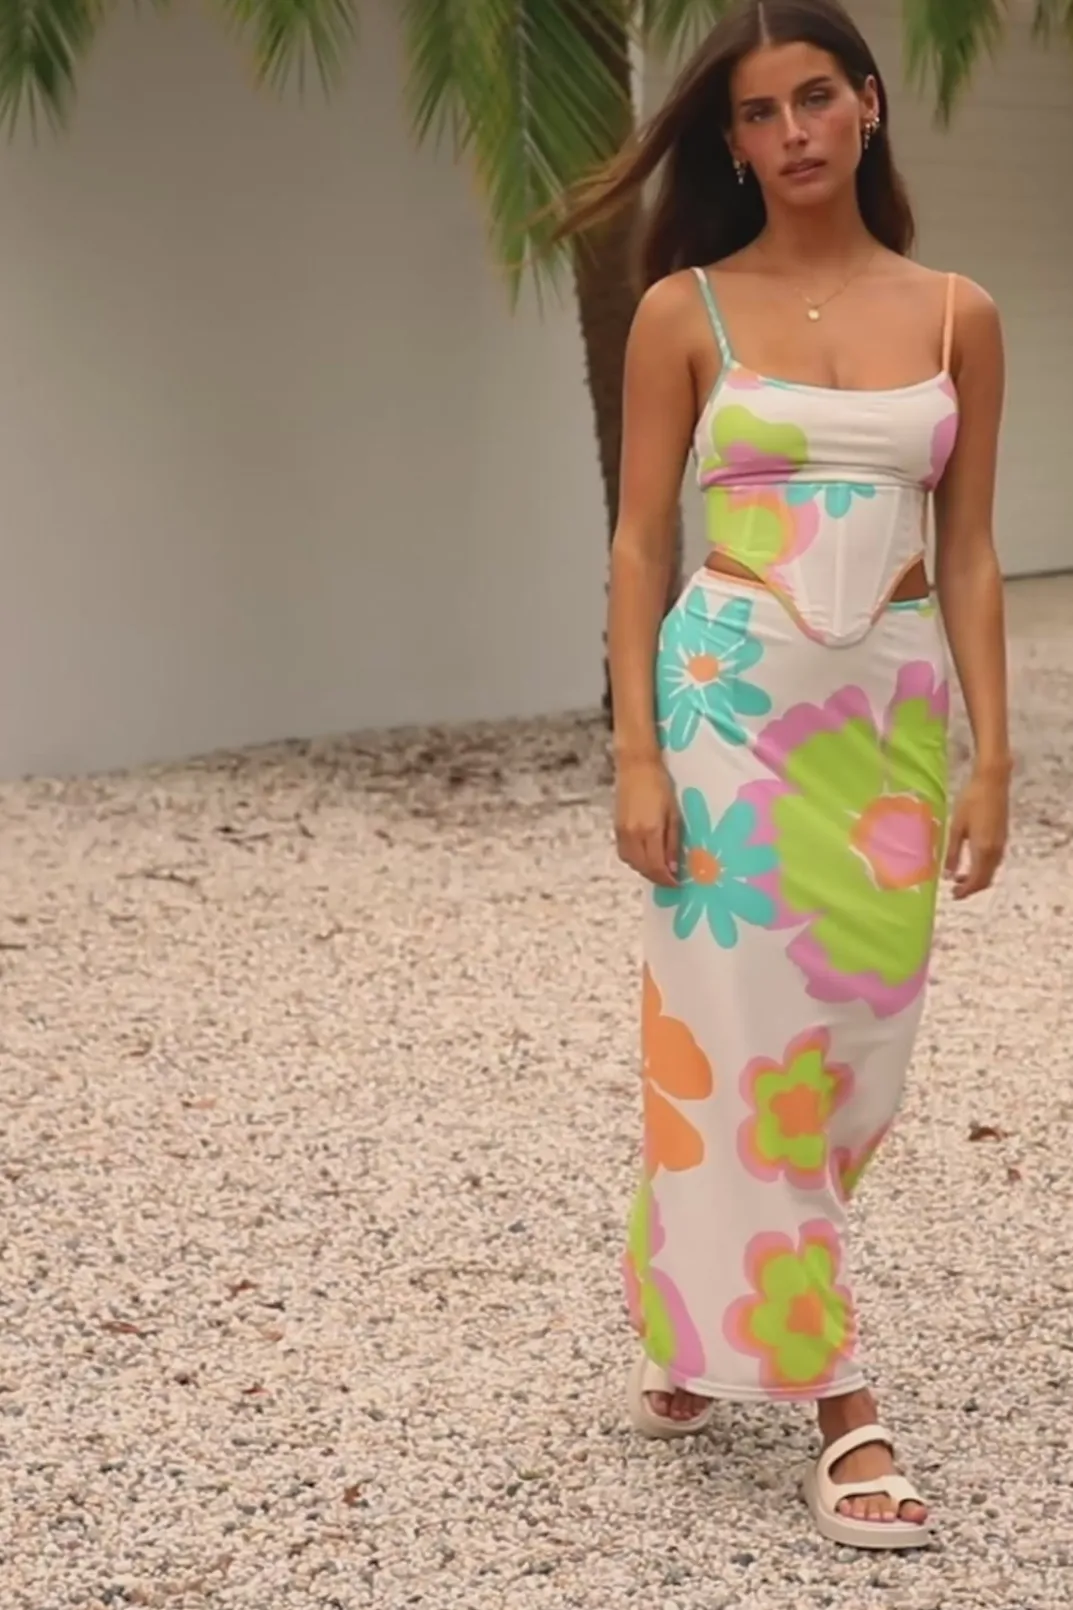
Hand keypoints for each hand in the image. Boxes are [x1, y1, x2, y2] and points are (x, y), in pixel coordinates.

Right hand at [614, 756, 678, 887]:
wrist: (636, 766)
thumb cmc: (661, 785)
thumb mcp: (674, 813)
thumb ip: (672, 842)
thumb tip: (673, 867)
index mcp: (650, 830)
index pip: (656, 866)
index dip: (667, 879)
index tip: (677, 883)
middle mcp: (633, 835)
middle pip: (643, 868)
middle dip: (657, 878)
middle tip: (670, 879)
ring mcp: (622, 832)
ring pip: (631, 863)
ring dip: (645, 871)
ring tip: (659, 869)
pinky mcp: (616, 828)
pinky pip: (624, 853)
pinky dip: (635, 860)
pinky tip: (645, 857)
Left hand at [944, 765, 1009, 899]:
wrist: (992, 782)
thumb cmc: (970, 801)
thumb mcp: (956, 827)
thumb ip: (953, 853)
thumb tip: (948, 875)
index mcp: (983, 849)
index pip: (977, 879)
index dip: (966, 891)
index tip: (953, 896)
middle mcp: (996, 850)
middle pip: (986, 878)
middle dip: (972, 888)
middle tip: (955, 890)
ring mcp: (1002, 844)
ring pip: (991, 870)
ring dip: (977, 878)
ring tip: (959, 877)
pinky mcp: (1003, 837)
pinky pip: (994, 861)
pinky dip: (983, 868)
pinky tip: (971, 862)